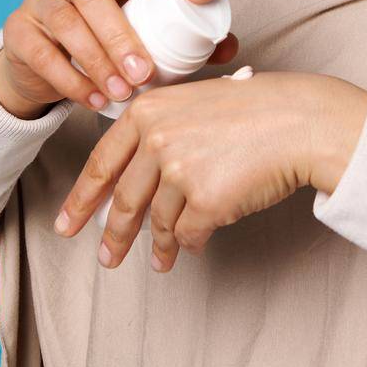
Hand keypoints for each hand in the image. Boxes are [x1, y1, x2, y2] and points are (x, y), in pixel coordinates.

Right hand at [0, 0, 239, 116]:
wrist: (42, 65)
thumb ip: (187, 41)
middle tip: (146, 74)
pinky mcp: (19, 30)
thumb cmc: (106, 43)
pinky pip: (43, 53)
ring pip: (67, 21)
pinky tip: (94, 100)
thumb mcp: (145, 36)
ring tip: (122, 94)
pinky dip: (72, 80)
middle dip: (122, 36)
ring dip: (97, 61)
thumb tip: (229, 48)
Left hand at [51, 70, 366, 271]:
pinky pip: (188, 233)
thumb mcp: (195, 103)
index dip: (81, 199)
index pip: (101, 162)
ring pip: (158, 222)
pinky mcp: (206, 200)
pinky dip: (190, 243)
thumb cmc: (256, 110)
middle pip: (124, 199)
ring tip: (159, 263)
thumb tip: (137, 178)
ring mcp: (180, 171)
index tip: (67, 224)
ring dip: (157, 247)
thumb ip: (161, 132)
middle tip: (106, 257)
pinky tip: (193, 248)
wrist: (299, 121)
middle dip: (113, 235)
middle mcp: (157, 139)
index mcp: (148, 111)